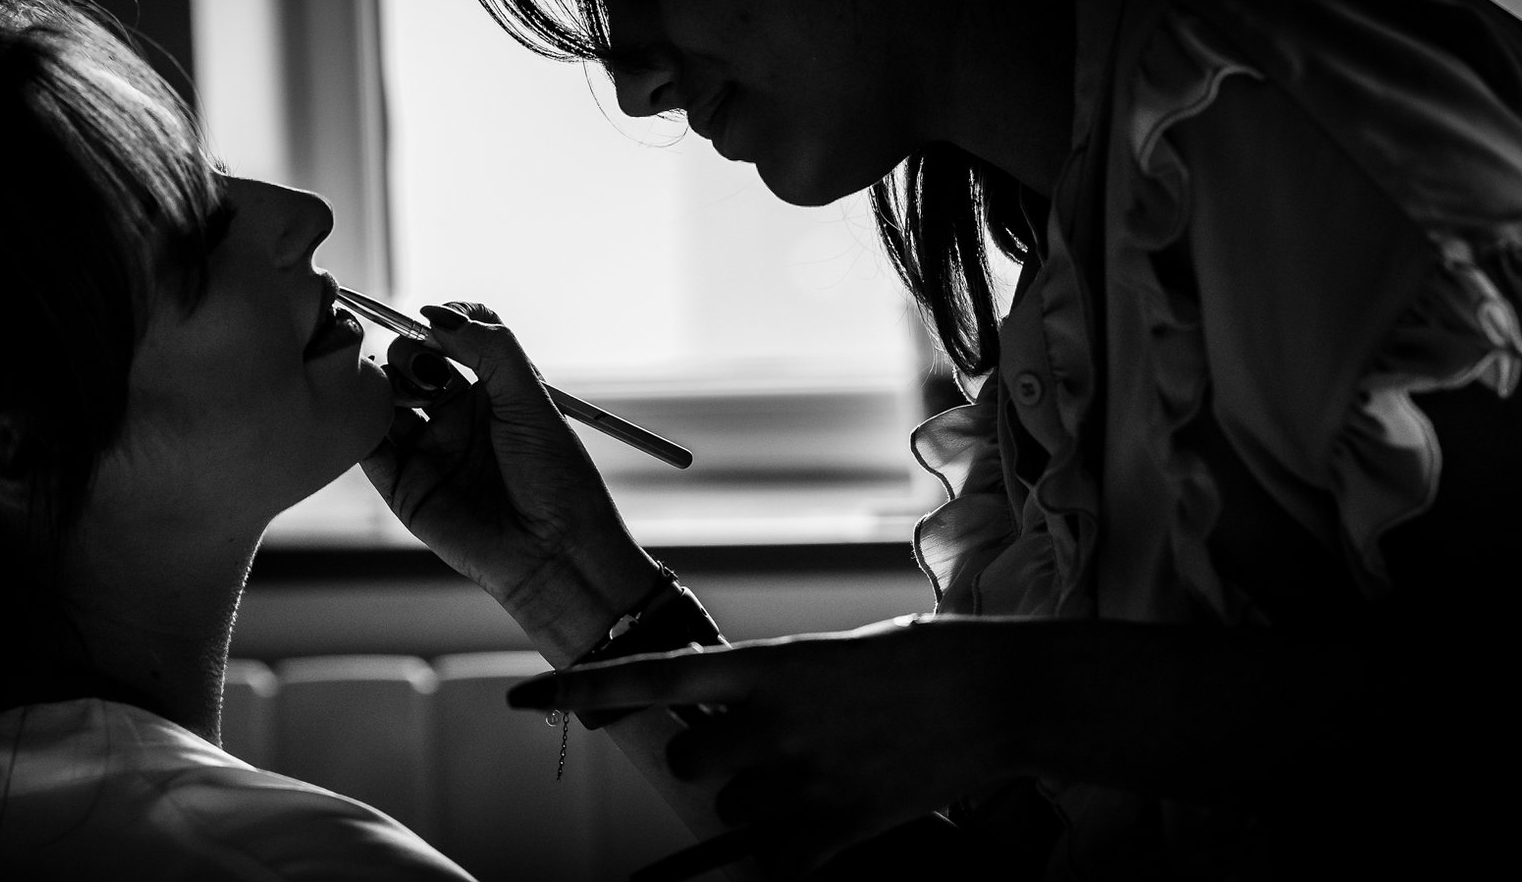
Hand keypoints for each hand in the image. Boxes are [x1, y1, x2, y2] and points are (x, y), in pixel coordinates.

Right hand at [361, 302, 652, 625]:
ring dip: (383, 381)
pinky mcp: (404, 486)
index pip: (453, 337)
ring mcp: (428, 449)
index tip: (433, 320)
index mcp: (492, 392)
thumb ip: (489, 349)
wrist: (553, 553)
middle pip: (412, 361)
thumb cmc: (556, 478)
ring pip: (385, 398)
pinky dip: (362, 424)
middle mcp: (456, 417)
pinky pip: (369, 447)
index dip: (439, 322)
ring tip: (400, 386)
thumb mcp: (531, 399)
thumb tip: (437, 314)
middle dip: (406, 350)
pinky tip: (374, 411)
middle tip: (418, 361)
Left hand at [506, 617, 1027, 877]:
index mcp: (765, 666)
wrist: (1001, 693)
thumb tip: (718, 732)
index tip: (520, 698)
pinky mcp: (841, 828)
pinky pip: (775, 868)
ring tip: (823, 772)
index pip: (647, 680)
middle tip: (772, 745)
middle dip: (717, 760)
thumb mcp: (826, 660)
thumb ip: (764, 692)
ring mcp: (805, 780)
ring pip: (734, 812)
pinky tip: (822, 831)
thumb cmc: (917, 661)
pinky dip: (785, 863)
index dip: (578, 691)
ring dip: (760, 804)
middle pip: (689, 763)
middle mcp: (772, 724)